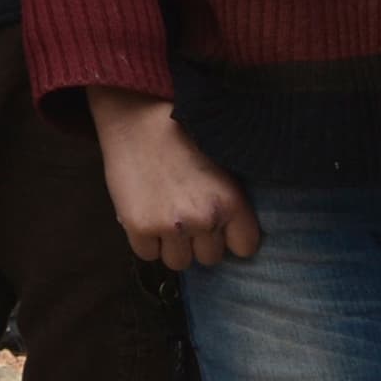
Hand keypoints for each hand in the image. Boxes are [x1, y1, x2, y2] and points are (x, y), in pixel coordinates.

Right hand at [91, 87, 260, 268]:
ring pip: (178, 262)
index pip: (244, 248)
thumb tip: (227, 238)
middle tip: (183, 212)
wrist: (137, 118)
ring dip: (171, 244)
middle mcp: (204, 218)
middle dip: (198, 241)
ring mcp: (170, 225)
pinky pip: (147, 254)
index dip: (228, 236)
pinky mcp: (138, 225)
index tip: (216, 222)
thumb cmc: (181, 138)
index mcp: (231, 202)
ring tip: (163, 215)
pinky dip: (145, 240)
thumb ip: (227, 204)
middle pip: (209, 258)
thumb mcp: (221, 169)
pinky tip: (144, 214)